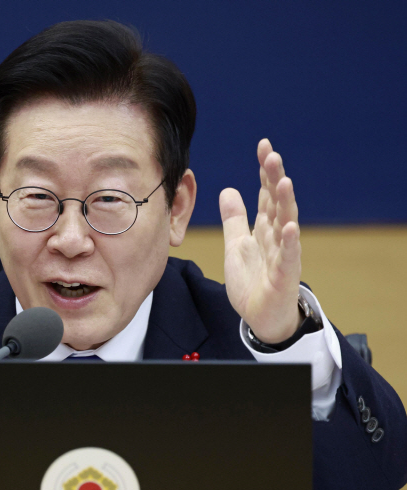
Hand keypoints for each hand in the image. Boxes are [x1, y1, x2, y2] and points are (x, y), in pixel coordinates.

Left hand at [219, 139, 301, 343]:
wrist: (261, 317)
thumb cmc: (253, 281)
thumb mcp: (237, 245)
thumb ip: (234, 219)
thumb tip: (228, 190)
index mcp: (264, 228)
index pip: (266, 194)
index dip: (265, 171)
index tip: (263, 146)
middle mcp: (277, 237)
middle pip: (277, 203)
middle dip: (275, 178)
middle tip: (272, 154)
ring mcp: (283, 255)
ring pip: (286, 224)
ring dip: (285, 203)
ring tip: (283, 181)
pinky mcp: (283, 276)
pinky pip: (288, 257)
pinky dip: (289, 242)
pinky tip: (289, 226)